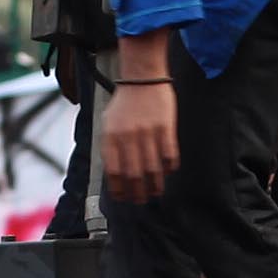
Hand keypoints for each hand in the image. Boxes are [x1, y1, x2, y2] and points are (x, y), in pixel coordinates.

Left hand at [101, 52, 181, 202]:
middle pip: (134, 175)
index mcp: (111, 137)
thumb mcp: (108, 122)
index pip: (114, 173)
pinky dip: (169, 168)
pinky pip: (169, 155)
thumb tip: (115, 174)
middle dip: (138, 193)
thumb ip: (110, 146)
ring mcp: (147, 133)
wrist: (142, 77)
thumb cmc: (125, 101)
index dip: (119, 190)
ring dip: (155, 185)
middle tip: (141, 200)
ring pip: (152, 169)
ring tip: (156, 192)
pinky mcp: (165, 128)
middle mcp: (128, 137)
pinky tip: (168, 172)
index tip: (124, 198)